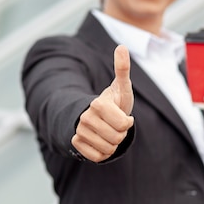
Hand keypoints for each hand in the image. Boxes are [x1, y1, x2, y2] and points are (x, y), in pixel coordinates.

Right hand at [72, 45, 134, 161]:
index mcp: (98, 104)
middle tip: (116, 125)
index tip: (124, 116)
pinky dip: (104, 153)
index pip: (123, 124)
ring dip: (113, 144)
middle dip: (121, 134)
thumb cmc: (115, 101)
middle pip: (117, 138)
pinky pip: (97, 157)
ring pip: (108, 149)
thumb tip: (121, 46)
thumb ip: (122, 68)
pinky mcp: (76, 144)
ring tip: (110, 133)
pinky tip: (102, 142)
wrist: (98, 116)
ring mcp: (79, 131)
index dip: (128, 122)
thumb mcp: (122, 86)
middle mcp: (85, 118)